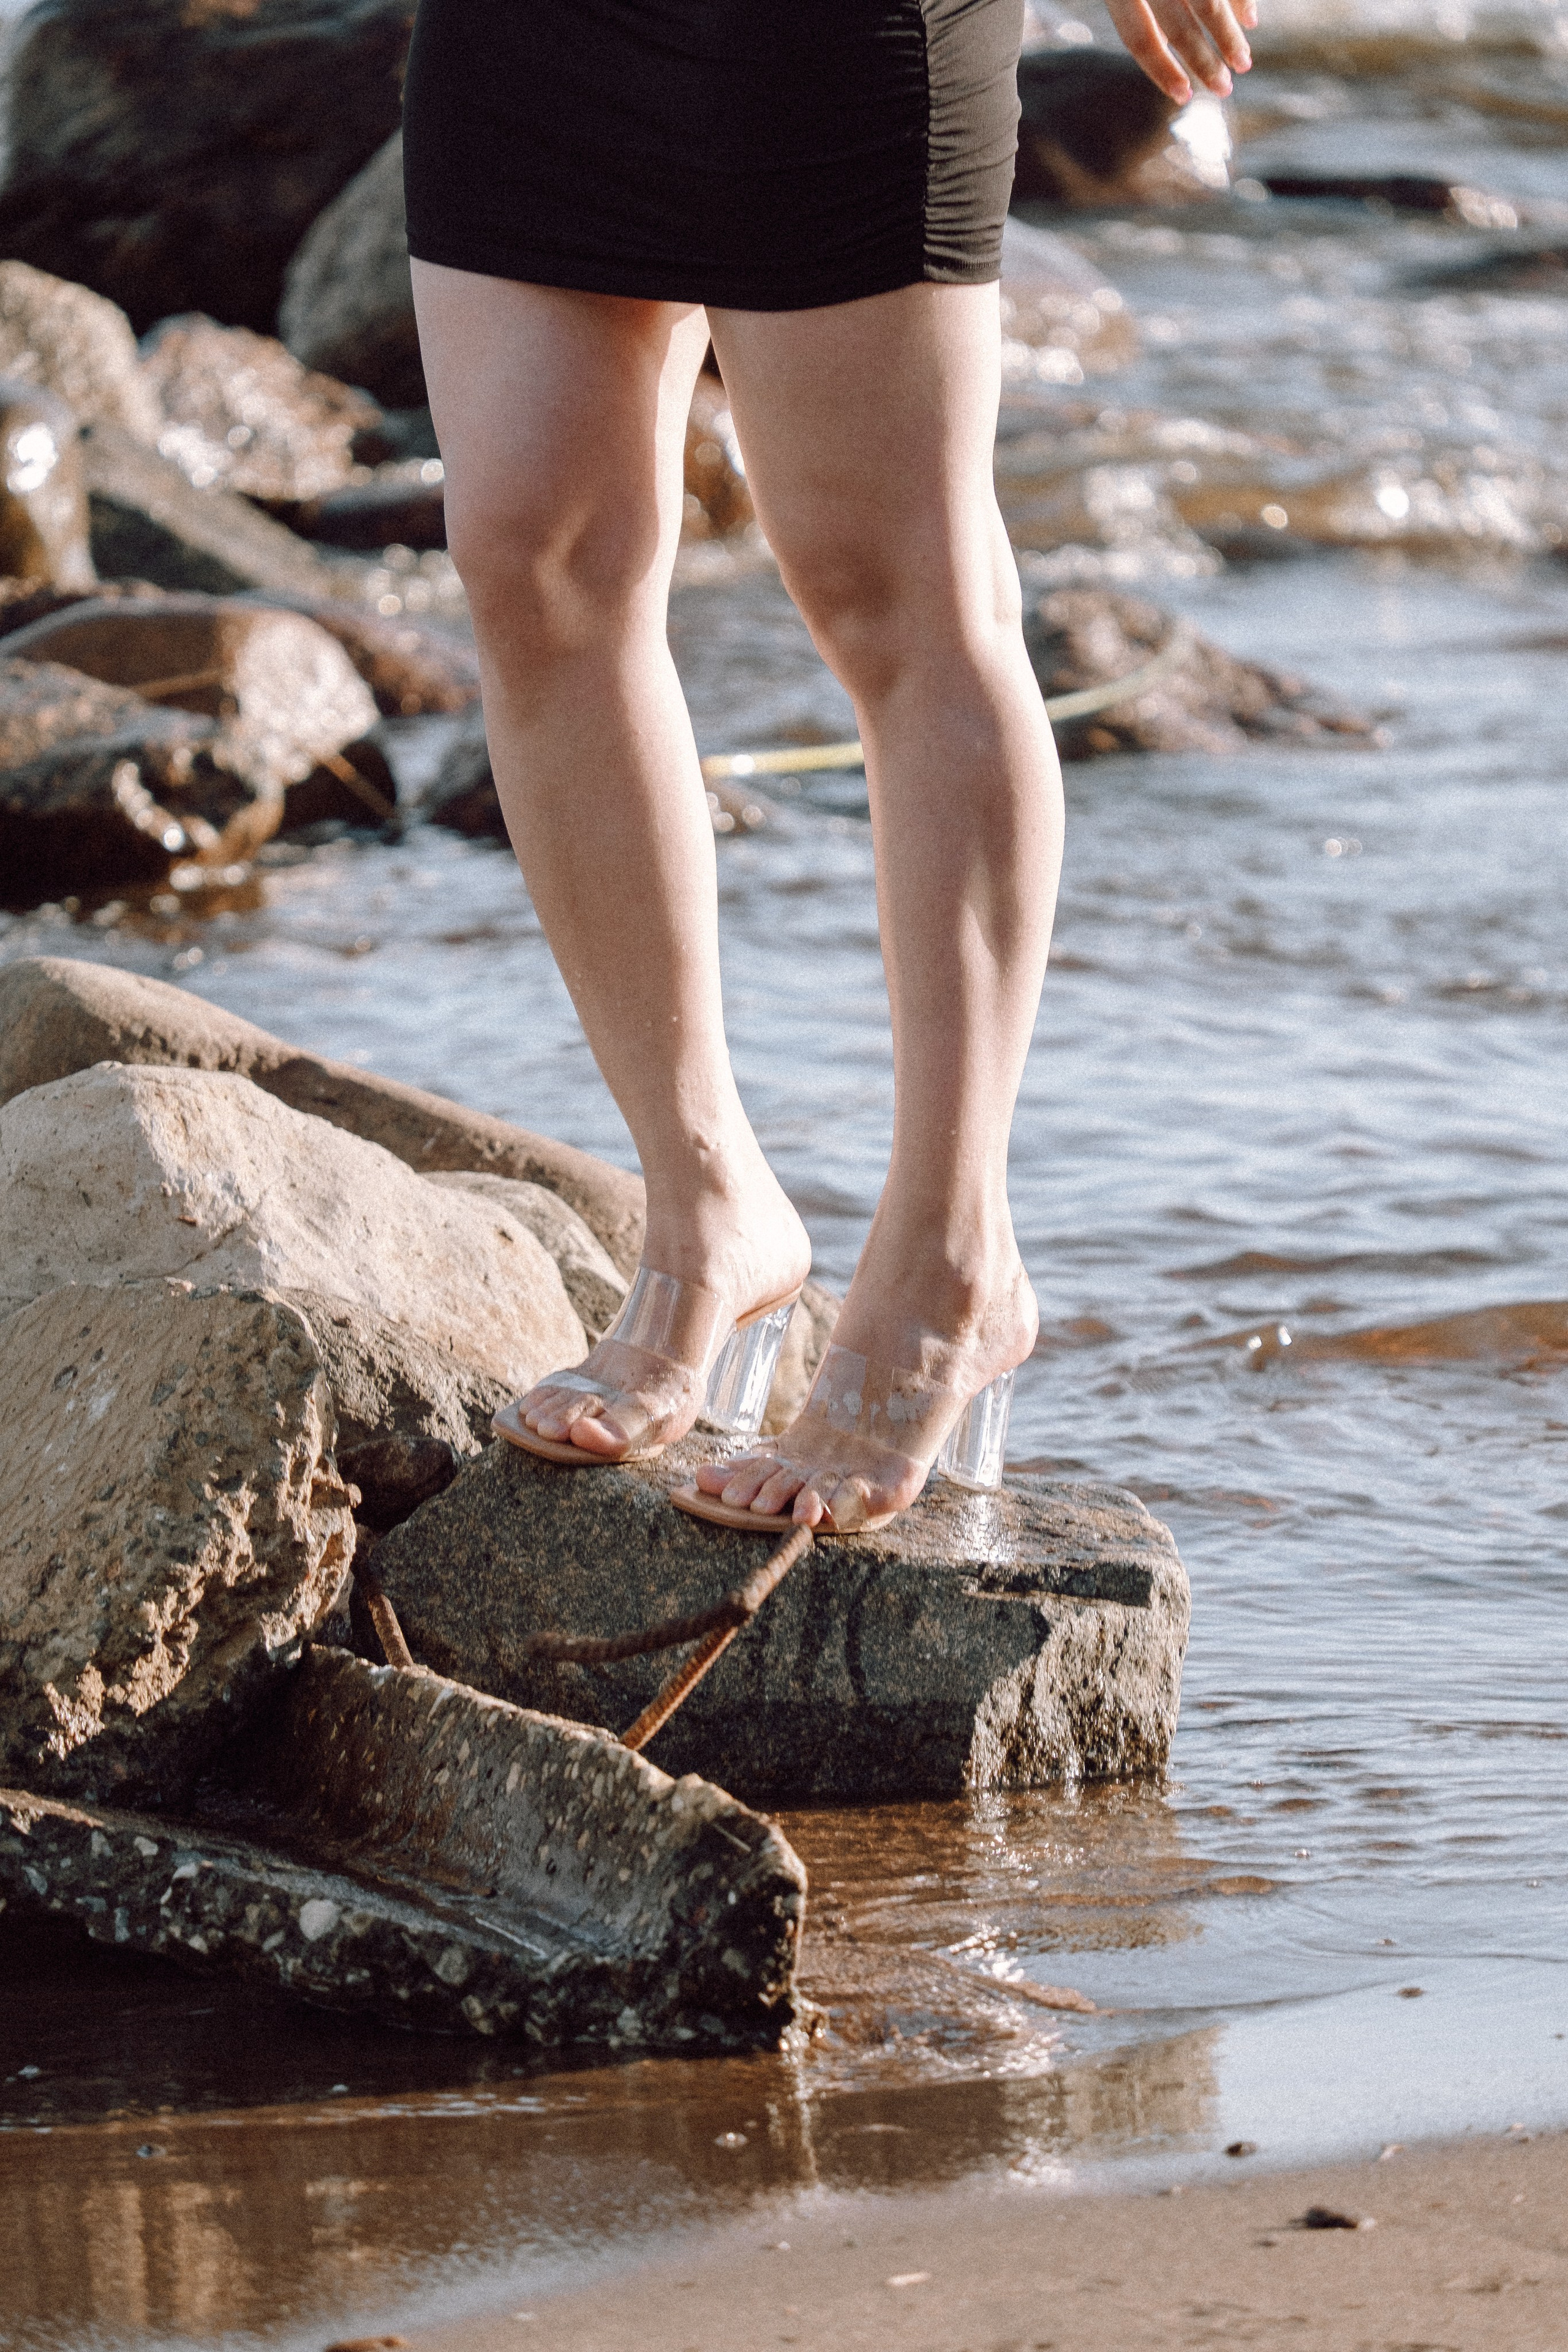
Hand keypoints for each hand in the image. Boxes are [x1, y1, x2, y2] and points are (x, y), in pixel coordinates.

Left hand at [1101, 0, 1256, 103]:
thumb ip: (1144, 12)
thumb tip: (1166, 49)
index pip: (1139, 39)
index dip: (1161, 70)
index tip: (1184, 96)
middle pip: (1178, 25)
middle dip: (1203, 60)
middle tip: (1224, 89)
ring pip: (1208, 3)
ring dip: (1228, 36)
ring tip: (1243, 64)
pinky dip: (1241, 1)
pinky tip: (1250, 21)